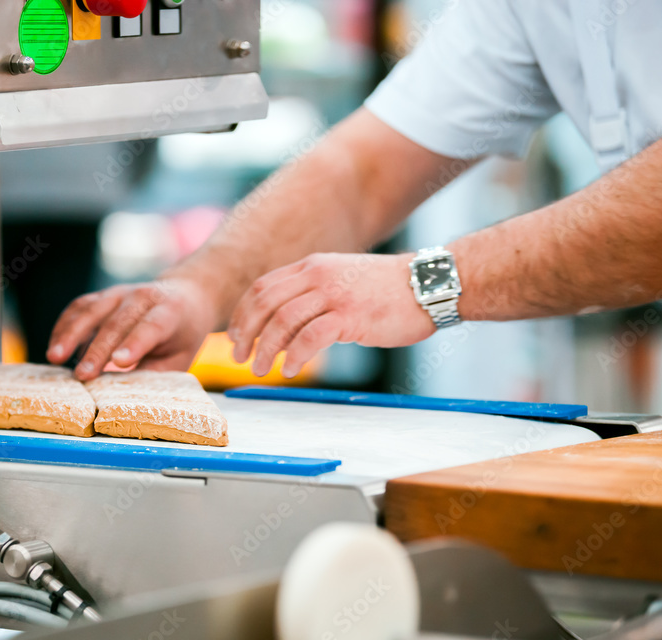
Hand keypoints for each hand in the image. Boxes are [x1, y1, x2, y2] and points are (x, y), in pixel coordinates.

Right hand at [47, 278, 218, 380]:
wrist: (185, 297)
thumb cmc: (181, 336)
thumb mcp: (178, 358)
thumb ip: (152, 373)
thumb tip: (122, 396)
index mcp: (169, 312)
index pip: (151, 327)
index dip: (135, 344)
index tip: (120, 362)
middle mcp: (143, 297)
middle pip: (117, 322)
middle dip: (97, 349)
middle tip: (82, 375)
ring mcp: (120, 293)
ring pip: (92, 310)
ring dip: (71, 334)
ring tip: (54, 357)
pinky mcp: (102, 296)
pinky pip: (79, 308)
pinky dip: (63, 326)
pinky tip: (54, 347)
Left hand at [227, 252, 435, 377]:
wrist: (427, 284)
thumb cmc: (386, 290)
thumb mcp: (340, 282)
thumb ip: (311, 299)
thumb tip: (281, 333)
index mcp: (311, 267)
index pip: (262, 287)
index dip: (242, 314)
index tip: (234, 336)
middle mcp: (317, 276)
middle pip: (265, 302)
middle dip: (245, 331)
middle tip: (239, 356)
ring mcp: (334, 294)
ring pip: (282, 320)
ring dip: (266, 348)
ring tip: (261, 368)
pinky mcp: (351, 315)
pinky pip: (311, 336)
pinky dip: (295, 355)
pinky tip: (290, 369)